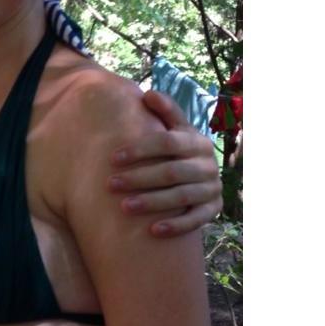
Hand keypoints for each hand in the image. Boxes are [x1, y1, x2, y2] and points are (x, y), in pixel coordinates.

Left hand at [107, 90, 221, 236]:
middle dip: (139, 178)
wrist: (204, 173)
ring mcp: (212, 188)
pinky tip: (153, 231)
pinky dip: (176, 226)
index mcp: (197, 141)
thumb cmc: (179, 147)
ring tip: (124, 207)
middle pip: (171, 172)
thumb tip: (148, 94)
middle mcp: (208, 165)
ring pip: (181, 196)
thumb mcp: (176, 127)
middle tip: (110, 185)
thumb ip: (165, 110)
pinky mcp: (213, 209)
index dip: (139, 150)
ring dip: (152, 202)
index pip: (166, 143)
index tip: (113, 158)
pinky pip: (196, 220)